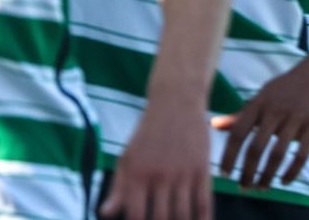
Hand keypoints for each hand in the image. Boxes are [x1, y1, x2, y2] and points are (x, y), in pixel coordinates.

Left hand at [100, 98, 212, 218]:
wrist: (176, 101)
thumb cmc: (147, 133)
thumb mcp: (127, 157)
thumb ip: (118, 188)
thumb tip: (105, 214)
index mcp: (136, 174)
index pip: (136, 216)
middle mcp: (159, 175)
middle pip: (161, 219)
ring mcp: (182, 172)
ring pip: (183, 214)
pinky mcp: (202, 168)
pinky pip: (203, 201)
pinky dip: (204, 219)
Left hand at [210, 55, 308, 192]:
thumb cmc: (287, 88)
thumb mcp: (263, 97)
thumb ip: (241, 115)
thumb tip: (214, 125)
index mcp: (260, 103)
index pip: (237, 134)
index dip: (229, 157)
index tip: (225, 175)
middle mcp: (276, 110)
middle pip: (256, 148)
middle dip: (247, 172)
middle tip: (243, 188)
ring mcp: (297, 118)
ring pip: (277, 154)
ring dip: (267, 176)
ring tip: (261, 188)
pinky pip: (301, 154)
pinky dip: (291, 172)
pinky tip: (283, 181)